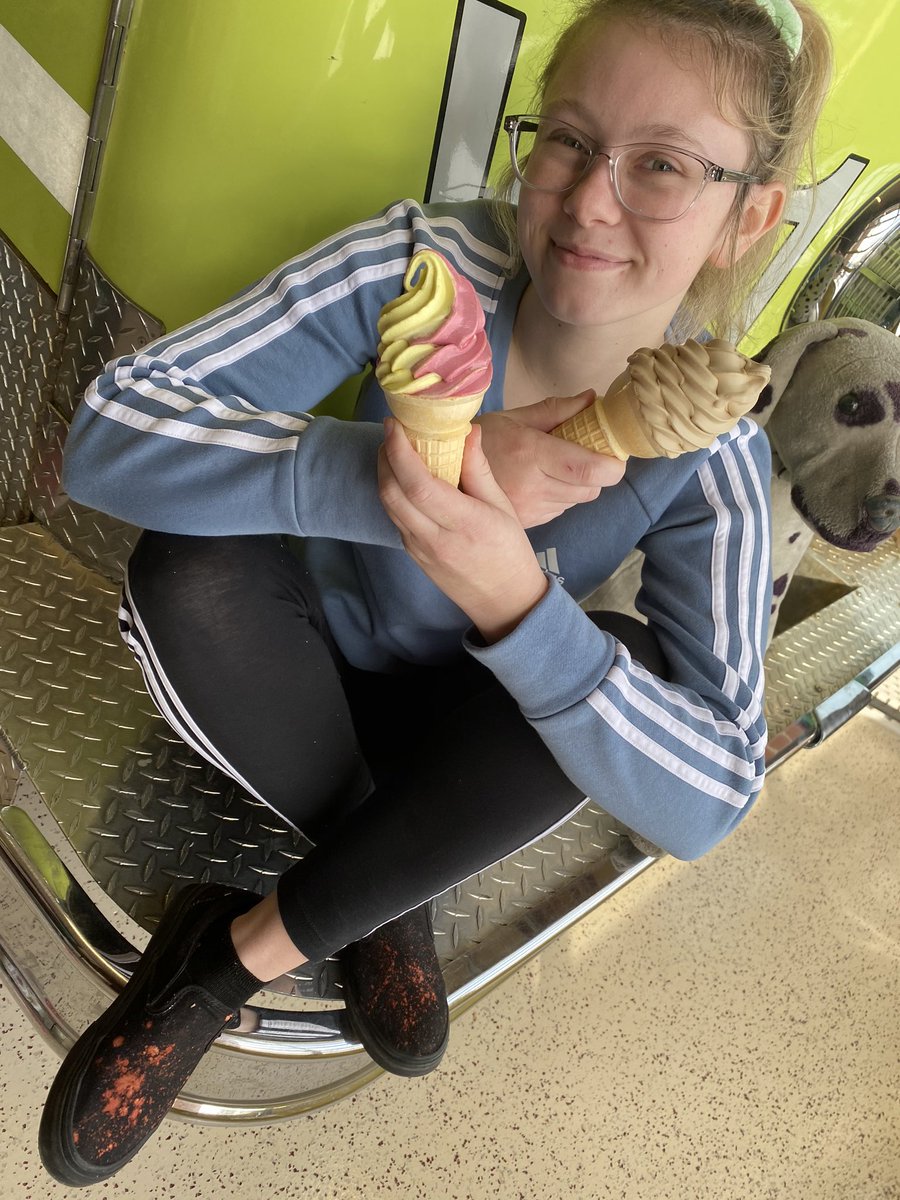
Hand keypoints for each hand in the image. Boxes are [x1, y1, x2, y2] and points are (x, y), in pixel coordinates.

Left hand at [378, 418, 548, 642]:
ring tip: (394, 448)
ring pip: (388, 505)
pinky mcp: (412, 554)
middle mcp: (434, 539)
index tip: (394, 425)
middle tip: (392, 430)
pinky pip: (395, 517)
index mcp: (462, 524)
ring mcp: (419, 549)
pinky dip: (392, 491)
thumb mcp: (503, 507)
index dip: (399, 452)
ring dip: (384, 473)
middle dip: (384, 457)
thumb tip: (467, 430)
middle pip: (392, 493)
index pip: (418, 484)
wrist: (503, 601)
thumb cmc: (509, 551)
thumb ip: (479, 469)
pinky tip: (403, 477)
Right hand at [475, 391, 625, 527]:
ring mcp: (529, 508)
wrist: (444, 476)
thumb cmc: (480, 439)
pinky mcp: (527, 521)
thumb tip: (592, 400)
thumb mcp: (514, 418)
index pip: (589, 469)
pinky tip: (541, 483)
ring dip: (577, 485)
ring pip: (577, 500)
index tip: (613, 453)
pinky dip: (560, 497)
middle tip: (585, 455)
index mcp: (532, 453)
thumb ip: (556, 411)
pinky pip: (560, 510)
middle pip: (591, 488)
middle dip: (596, 473)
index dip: (612, 465)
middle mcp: (533, 485)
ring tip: (557, 468)